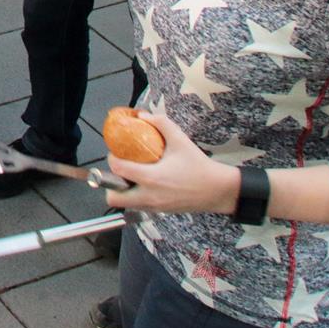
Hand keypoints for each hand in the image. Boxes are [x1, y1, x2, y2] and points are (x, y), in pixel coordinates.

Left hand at [104, 112, 239, 214]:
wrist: (218, 190)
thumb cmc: (199, 166)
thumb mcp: (180, 139)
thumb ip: (161, 123)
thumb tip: (143, 115)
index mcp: (150, 178)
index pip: (117, 169)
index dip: (112, 158)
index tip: (116, 151)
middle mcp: (148, 195)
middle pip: (113, 196)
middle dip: (110, 182)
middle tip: (120, 169)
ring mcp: (153, 206)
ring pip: (125, 204)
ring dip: (122, 191)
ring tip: (131, 177)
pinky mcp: (159, 212)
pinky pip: (138, 206)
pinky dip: (135, 197)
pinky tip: (145, 184)